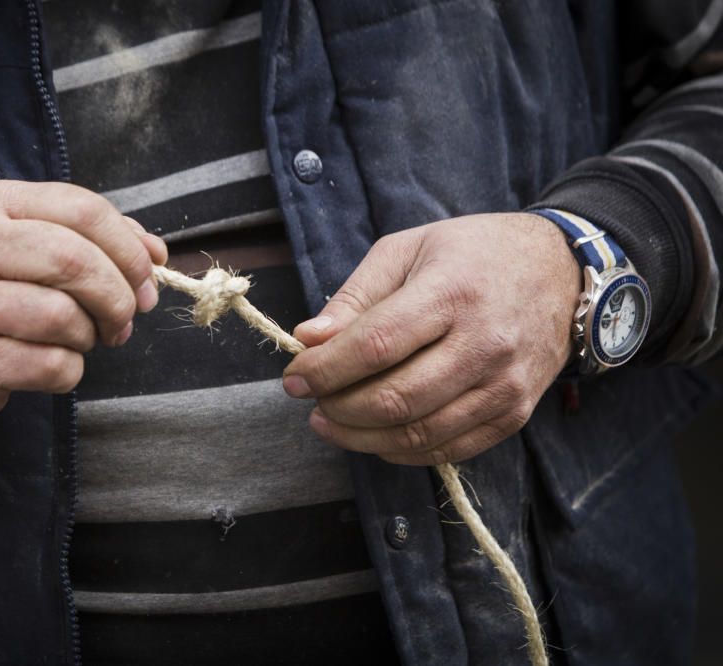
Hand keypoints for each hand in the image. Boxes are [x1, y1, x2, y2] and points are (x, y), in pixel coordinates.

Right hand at [0, 180, 166, 425]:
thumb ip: (93, 237)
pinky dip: (70, 370)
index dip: (129, 247)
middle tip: (124, 318)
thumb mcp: (26, 241)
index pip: (84, 210)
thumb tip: (155, 251)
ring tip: (79, 338)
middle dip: (118, 295)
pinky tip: (54, 363)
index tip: (146, 277)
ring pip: (64, 315)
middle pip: (76, 261)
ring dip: (89, 335)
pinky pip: (52, 365)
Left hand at [282, 213, 579, 464]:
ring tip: (331, 421)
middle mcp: (484, 344)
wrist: (561, 271)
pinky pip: (448, 451)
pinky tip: (374, 436)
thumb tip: (308, 340)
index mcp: (452, 292)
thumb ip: (355, 296)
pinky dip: (401, 451)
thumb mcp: (408, 250)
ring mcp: (504, 386)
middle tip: (311, 401)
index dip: (325, 369)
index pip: (375, 346)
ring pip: (417, 434)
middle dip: (337, 409)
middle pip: (394, 399)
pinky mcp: (515, 414)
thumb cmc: (473, 254)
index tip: (294, 377)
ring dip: (360, 437)